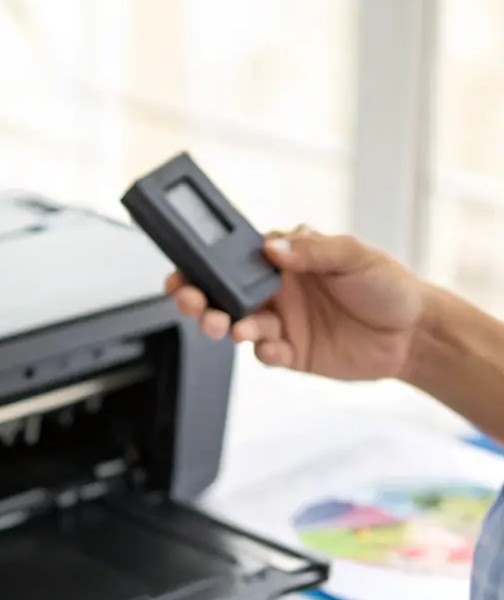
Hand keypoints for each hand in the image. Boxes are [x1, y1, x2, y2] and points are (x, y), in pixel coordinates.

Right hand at [167, 227, 427, 382]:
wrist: (413, 335)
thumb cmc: (388, 285)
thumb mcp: (354, 255)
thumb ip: (313, 250)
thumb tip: (273, 247)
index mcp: (285, 260)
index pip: (234, 257)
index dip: (205, 263)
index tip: (187, 267)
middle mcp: (277, 291)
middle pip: (222, 293)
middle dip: (199, 297)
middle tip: (191, 301)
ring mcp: (282, 322)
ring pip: (237, 324)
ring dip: (227, 325)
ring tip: (234, 328)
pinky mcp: (291, 352)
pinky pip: (264, 353)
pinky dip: (262, 350)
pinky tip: (271, 346)